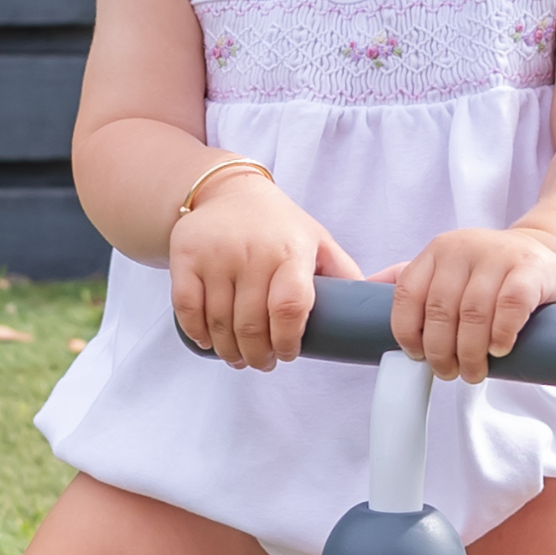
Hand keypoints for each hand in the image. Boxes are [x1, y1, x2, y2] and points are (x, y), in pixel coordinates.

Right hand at [170, 173, 362, 369]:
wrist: (230, 191)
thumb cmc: (280, 225)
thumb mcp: (318, 241)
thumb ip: (343, 274)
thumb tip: (369, 309)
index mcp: (292, 251)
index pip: (290, 308)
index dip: (287, 341)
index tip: (287, 354)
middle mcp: (254, 252)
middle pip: (252, 324)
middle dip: (257, 356)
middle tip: (261, 363)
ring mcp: (217, 254)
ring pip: (219, 322)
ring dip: (229, 351)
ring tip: (238, 358)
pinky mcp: (186, 256)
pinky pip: (187, 307)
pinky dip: (197, 333)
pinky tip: (209, 342)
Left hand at [387, 227, 555, 382]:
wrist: (548, 257)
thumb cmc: (490, 275)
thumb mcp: (447, 270)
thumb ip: (411, 280)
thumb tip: (362, 294)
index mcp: (436, 252)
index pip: (407, 293)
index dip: (407, 332)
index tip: (416, 357)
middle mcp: (463, 248)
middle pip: (440, 310)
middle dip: (440, 352)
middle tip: (449, 373)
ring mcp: (498, 256)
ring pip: (473, 313)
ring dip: (470, 352)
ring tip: (474, 372)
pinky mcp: (531, 269)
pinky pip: (510, 305)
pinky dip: (501, 334)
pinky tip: (499, 349)